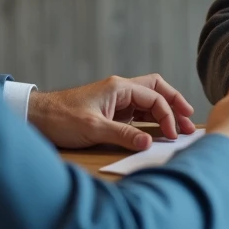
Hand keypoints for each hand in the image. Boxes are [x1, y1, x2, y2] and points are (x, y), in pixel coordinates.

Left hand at [27, 73, 196, 151]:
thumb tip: (148, 142)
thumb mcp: (93, 128)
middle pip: (157, 89)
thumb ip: (123, 135)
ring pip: (149, 99)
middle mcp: (120, 89)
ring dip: (165, 111)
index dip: (167, 116)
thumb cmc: (62, 118)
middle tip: (190, 122)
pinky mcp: (111, 110)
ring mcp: (116, 99)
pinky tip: (157, 129)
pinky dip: (151, 118)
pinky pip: (137, 110)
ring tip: (180, 127)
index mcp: (119, 87)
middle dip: (175, 104)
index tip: (174, 135)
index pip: (154, 97)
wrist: (38, 116)